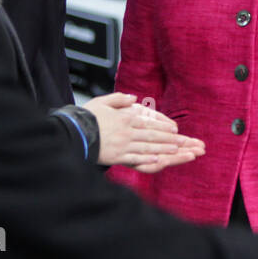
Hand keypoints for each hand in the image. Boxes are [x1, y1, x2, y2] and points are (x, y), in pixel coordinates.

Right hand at [84, 92, 205, 171]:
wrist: (71, 132)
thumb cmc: (87, 116)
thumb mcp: (103, 101)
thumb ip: (120, 99)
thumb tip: (133, 98)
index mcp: (125, 118)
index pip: (149, 122)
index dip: (164, 127)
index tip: (177, 130)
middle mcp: (126, 132)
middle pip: (153, 136)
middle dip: (171, 140)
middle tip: (186, 142)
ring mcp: (122, 145)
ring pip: (148, 148)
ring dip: (164, 150)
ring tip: (177, 151)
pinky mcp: (115, 157)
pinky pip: (134, 159)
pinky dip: (147, 160)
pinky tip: (158, 160)